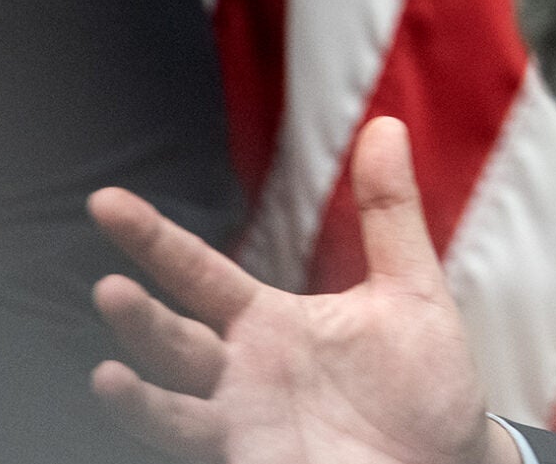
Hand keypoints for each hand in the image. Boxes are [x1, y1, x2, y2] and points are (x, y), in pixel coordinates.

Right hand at [87, 116, 516, 463]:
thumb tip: (385, 124)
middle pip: (175, 339)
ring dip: (138, 393)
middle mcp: (244, 370)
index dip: (154, 238)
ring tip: (107, 371)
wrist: (447, 456)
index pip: (198, 273)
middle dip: (139, 316)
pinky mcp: (259, 460)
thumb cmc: (422, 378)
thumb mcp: (410, 287)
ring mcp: (246, 421)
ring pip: (176, 402)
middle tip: (111, 285)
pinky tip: (146, 414)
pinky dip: (169, 430)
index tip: (107, 201)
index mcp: (271, 322)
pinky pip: (203, 444)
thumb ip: (388, 212)